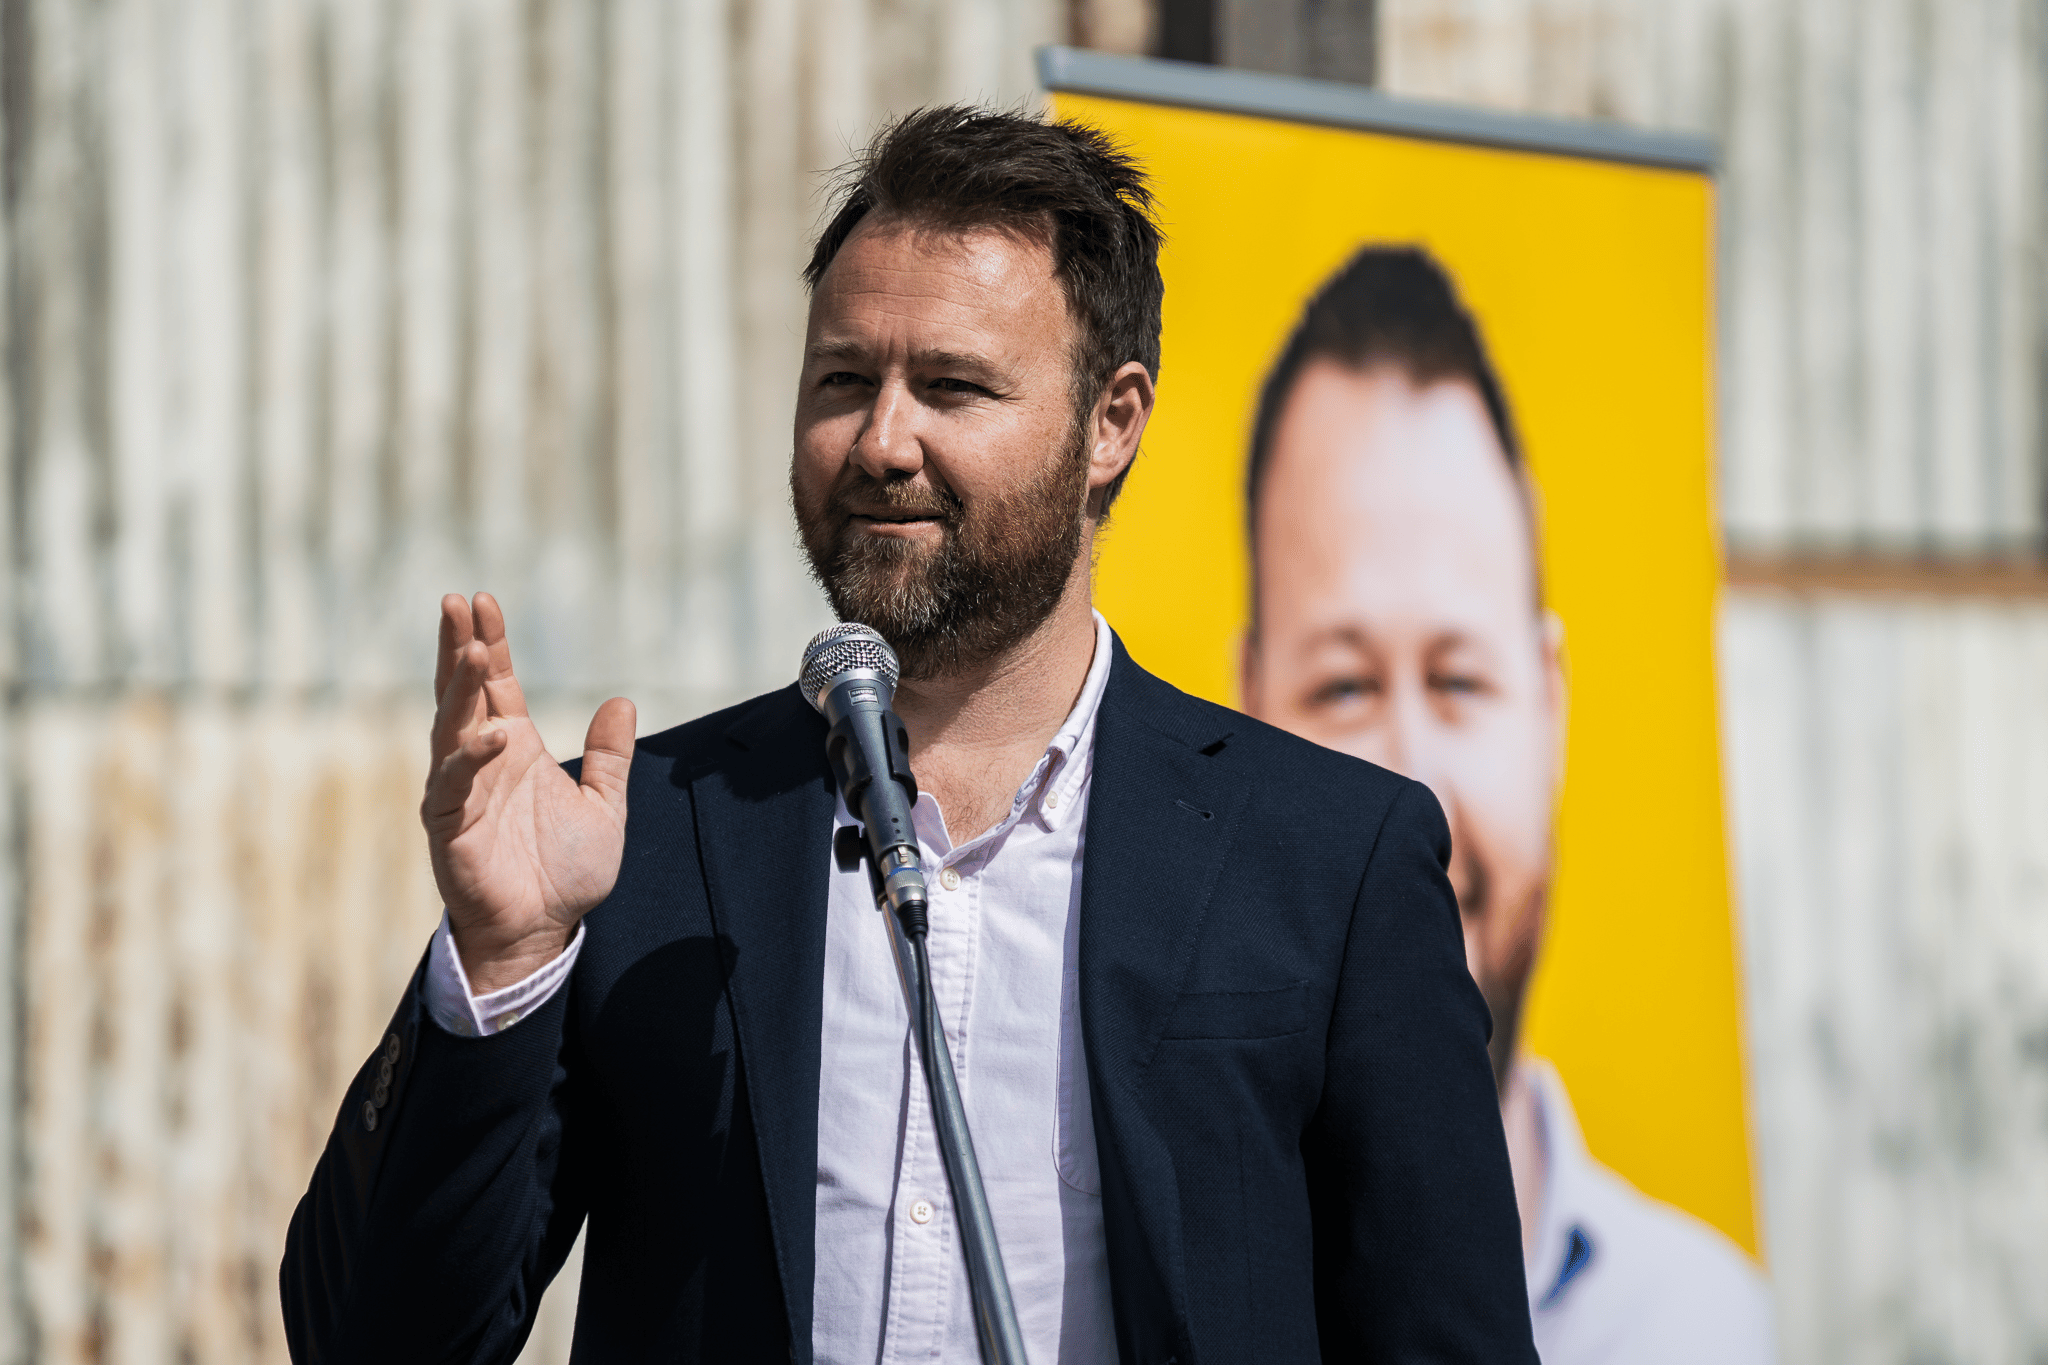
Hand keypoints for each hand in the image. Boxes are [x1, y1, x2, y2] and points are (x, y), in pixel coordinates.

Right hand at [421, 593, 635, 992]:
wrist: (542, 932)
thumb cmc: (564, 873)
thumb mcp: (604, 807)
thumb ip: (610, 757)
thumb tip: (621, 701)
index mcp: (514, 749)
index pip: (497, 684)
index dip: (491, 642)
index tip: (482, 599)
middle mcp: (481, 761)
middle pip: (463, 691)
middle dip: (460, 646)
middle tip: (457, 602)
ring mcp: (460, 791)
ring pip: (451, 727)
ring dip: (458, 687)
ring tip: (474, 648)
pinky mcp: (449, 826)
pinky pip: (453, 784)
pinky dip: (470, 758)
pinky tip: (492, 736)